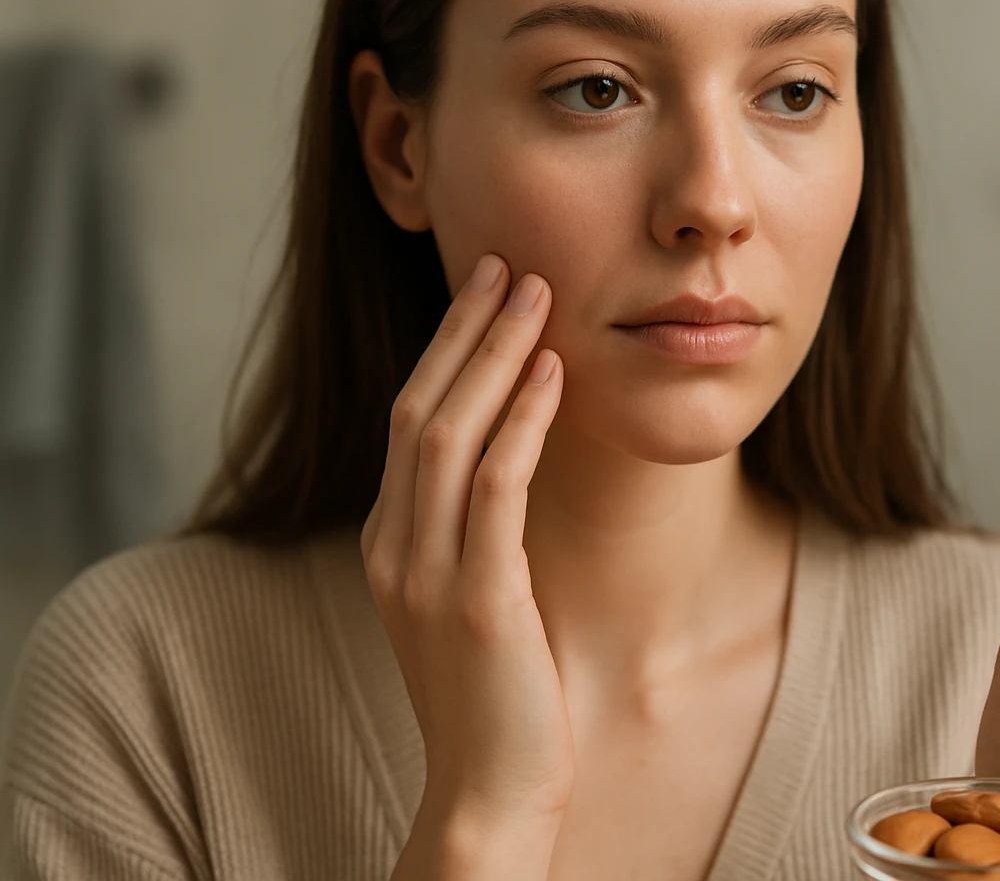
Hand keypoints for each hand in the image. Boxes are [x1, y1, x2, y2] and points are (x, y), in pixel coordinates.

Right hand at [361, 254, 572, 835]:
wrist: (488, 790)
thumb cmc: (493, 693)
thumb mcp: (467, 598)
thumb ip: (468, 533)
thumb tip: (506, 461)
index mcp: (388, 541)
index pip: (410, 420)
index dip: (446, 349)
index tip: (484, 293)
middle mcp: (393, 546)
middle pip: (420, 409)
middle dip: (464, 330)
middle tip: (506, 264)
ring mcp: (425, 571)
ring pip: (449, 433)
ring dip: (493, 355)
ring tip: (535, 294)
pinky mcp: (474, 597)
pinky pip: (494, 487)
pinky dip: (522, 421)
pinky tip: (555, 374)